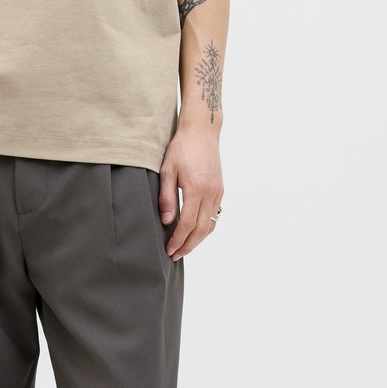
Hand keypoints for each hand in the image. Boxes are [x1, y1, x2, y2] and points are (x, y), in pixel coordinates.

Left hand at [158, 127, 223, 259]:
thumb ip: (167, 197)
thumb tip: (166, 221)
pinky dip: (205, 228)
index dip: (178, 240)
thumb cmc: (181, 148)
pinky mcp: (220, 190)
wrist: (202, 132)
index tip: (169, 250)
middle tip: (175, 255)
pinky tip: (195, 231)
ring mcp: (218, 192)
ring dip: (198, 239)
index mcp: (196, 189)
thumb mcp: (167, 170)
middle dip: (188, 245)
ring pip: (210, 225)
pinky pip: (215, 215)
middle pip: (201, 230)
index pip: (187, 224)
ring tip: (185, 247)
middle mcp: (210, 193)